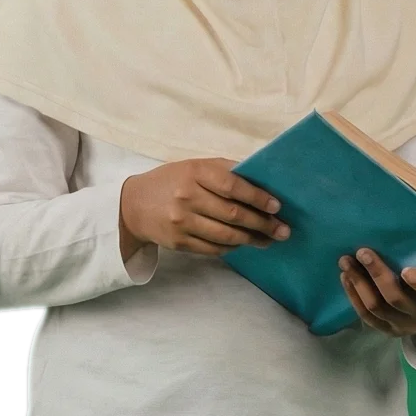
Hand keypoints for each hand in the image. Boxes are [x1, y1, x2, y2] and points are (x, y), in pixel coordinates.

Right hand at [119, 158, 288, 260]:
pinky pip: (213, 248)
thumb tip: (264, 182)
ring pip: (226, 235)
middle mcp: (187, 197)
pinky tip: (243, 244)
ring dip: (252, 239)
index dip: (258, 198)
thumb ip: (227, 171)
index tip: (277, 206)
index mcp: (196, 172)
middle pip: (233, 214)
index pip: (234, 186)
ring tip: (269, 240)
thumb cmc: (174, 181)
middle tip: (283, 230)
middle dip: (263, 224)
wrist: (132, 204)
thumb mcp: (196, 166)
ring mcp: (181, 221)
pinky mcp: (178, 242)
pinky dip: (232, 247)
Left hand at [339, 239, 415, 338]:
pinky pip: (366, 316)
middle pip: (396, 300)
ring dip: (359, 284)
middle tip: (364, 251)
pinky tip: (345, 277)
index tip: (407, 270)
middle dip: (378, 275)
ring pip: (376, 308)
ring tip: (347, 260)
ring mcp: (403, 325)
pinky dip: (353, 297)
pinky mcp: (387, 329)